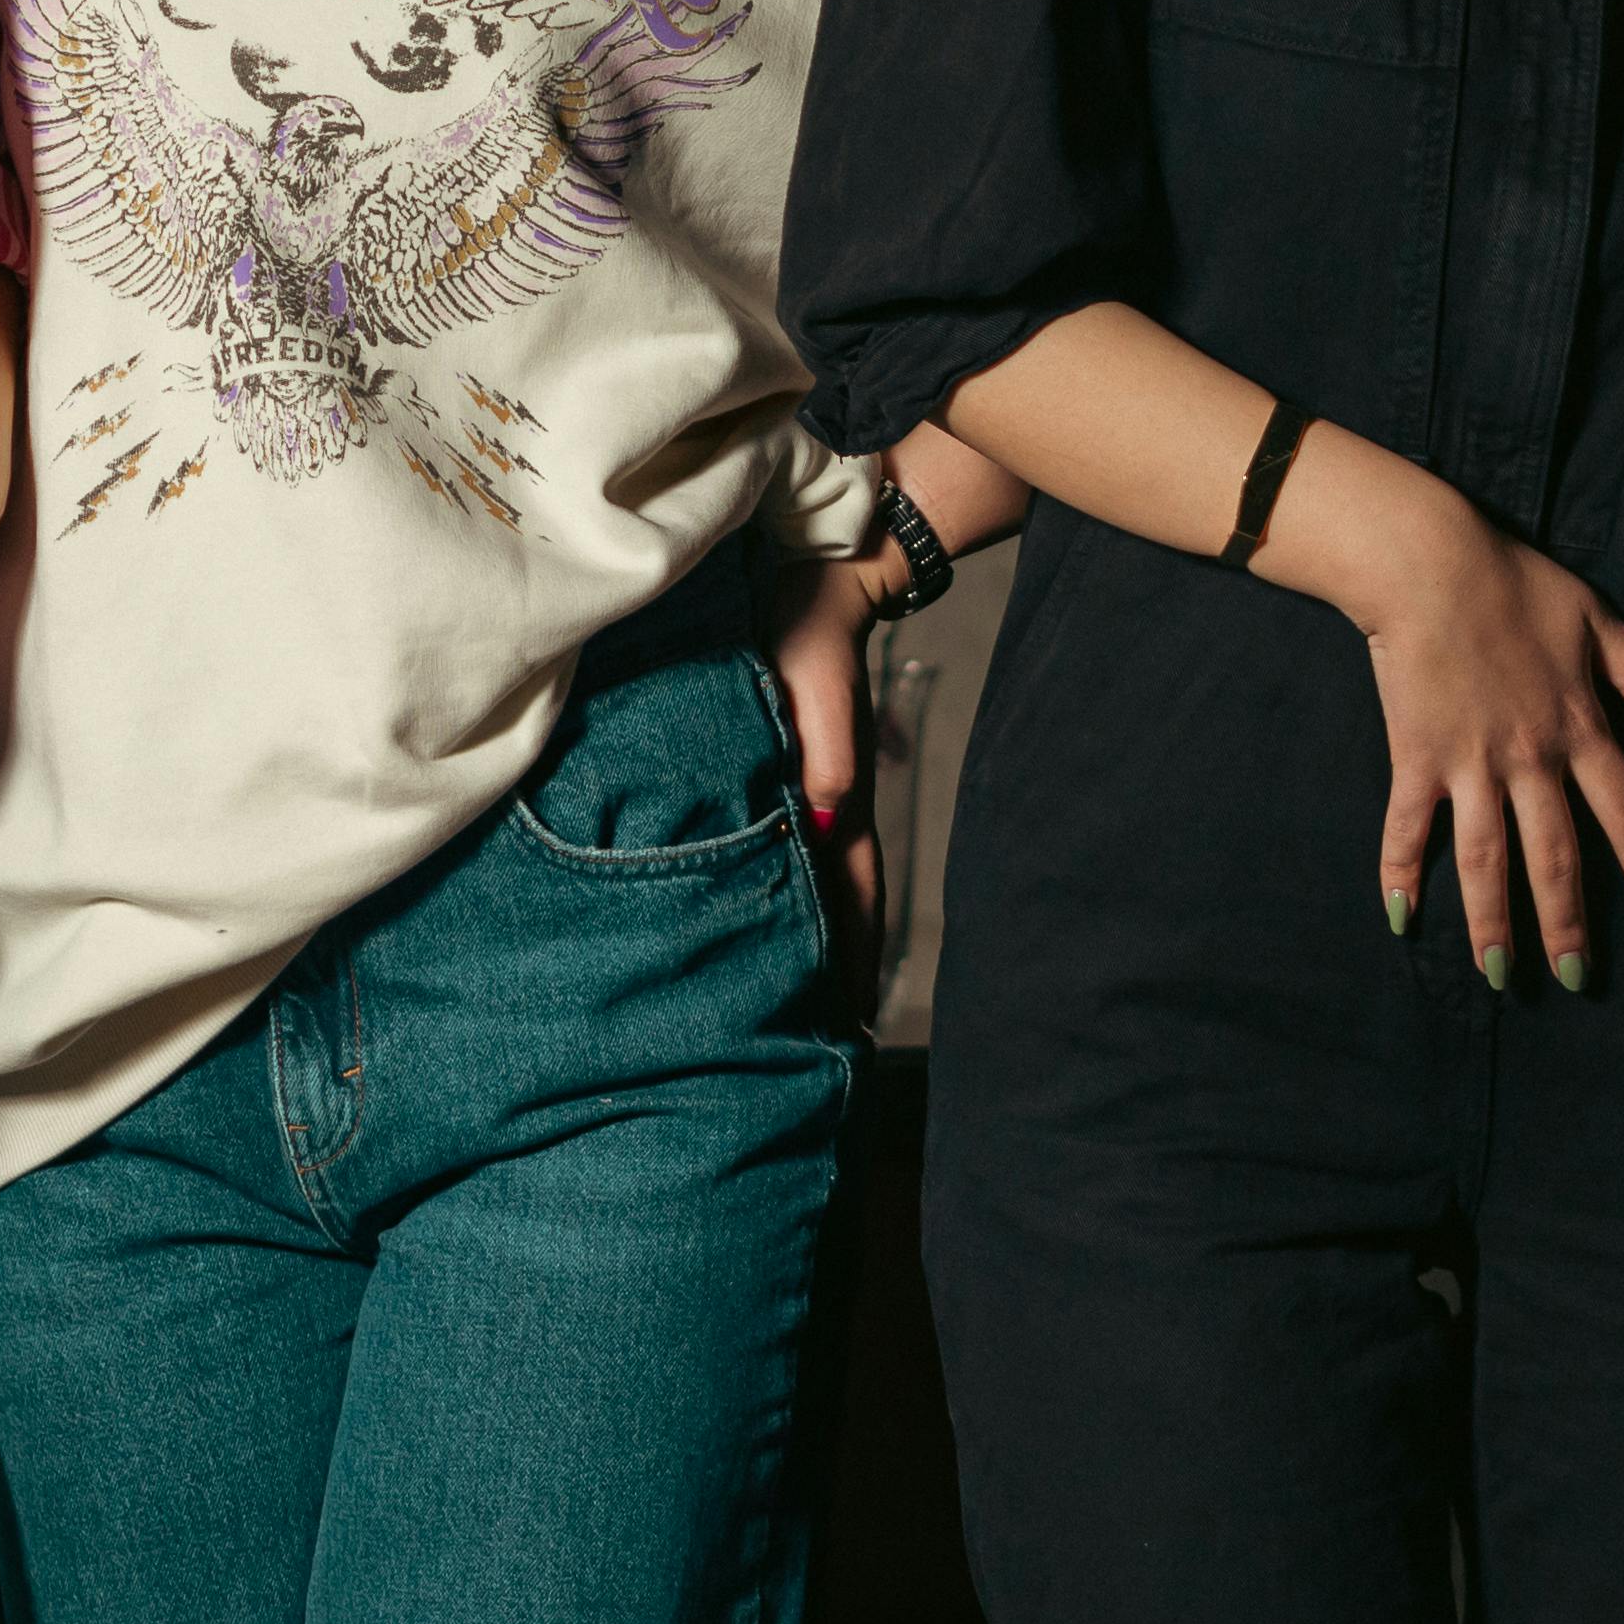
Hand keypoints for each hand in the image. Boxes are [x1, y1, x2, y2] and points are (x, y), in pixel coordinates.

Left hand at [756, 534, 901, 1020]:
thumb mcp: (816, 696)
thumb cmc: (809, 636)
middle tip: (822, 1046)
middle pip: (841, 912)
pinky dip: (793, 892)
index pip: (856, 906)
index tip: (853, 1034)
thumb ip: (827, 759)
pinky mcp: (791, 772)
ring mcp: (816, 795)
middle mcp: (834, 811)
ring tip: (796, 1001)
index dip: (853, 969)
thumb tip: (830, 826)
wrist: (815, 577)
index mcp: (842, 804)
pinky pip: (794, 850)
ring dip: (812, 941)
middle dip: (833, 977)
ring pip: (818, 887)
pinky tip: (766, 911)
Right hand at [1264, 429, 1623, 987]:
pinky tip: (1402, 920)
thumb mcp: (1599, 622)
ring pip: (1488, 861)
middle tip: (1575, 981)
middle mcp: (1531, 760)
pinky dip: (1401, 873)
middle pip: (1557, 858)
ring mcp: (1471, 764)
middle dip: (1569, 925)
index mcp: (1582, 729)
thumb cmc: (1516, 583)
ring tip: (1501, 977)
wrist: (1431, 563)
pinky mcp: (1417, 757)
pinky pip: (1409, 827)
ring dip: (1494, 924)